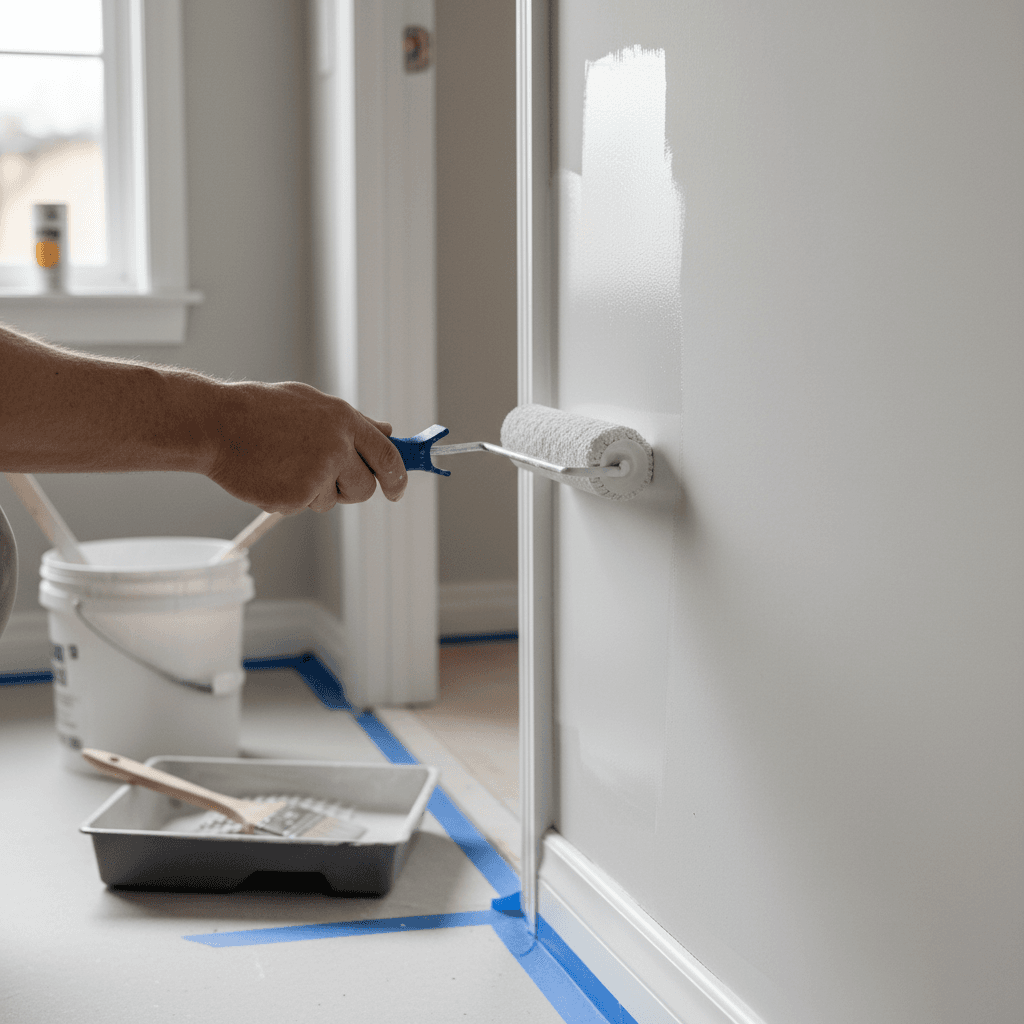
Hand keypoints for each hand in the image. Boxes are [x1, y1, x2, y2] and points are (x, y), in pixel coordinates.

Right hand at [204, 381, 406, 512]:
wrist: (216, 424)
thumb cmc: (261, 411)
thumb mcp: (313, 404)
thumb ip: (353, 422)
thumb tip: (388, 432)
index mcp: (344, 420)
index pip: (388, 457)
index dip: (397, 478)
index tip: (396, 491)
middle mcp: (336, 446)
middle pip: (364, 487)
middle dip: (350, 490)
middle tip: (326, 480)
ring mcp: (317, 473)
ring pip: (332, 500)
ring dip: (314, 492)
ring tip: (284, 465)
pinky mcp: (296, 496)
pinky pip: (303, 506)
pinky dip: (288, 498)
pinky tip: (269, 474)